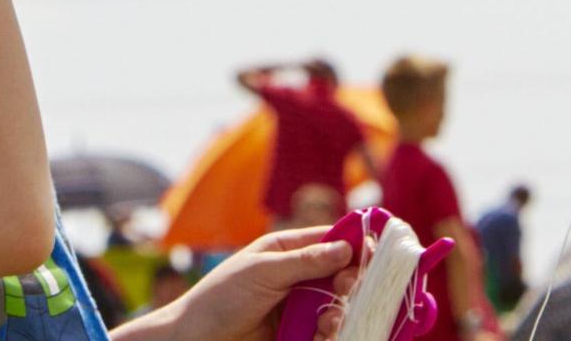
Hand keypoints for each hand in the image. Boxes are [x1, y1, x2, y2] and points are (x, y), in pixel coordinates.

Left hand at [122, 227, 360, 340]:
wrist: (194, 340)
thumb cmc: (220, 297)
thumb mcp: (263, 272)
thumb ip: (305, 262)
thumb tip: (346, 248)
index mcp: (286, 250)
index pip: (330, 239)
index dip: (355, 243)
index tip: (376, 252)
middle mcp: (297, 277)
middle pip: (341, 274)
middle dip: (351, 281)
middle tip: (347, 288)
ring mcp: (298, 307)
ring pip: (338, 306)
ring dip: (340, 312)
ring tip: (328, 320)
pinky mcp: (297, 334)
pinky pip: (325, 332)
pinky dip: (329, 333)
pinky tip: (320, 334)